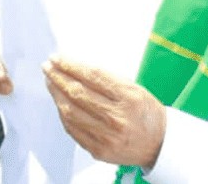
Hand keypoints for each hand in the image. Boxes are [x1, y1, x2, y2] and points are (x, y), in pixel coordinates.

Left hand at [42, 56, 165, 168]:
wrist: (159, 144)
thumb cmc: (145, 112)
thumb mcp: (132, 88)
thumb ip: (105, 78)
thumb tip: (73, 67)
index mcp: (128, 98)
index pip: (91, 76)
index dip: (70, 65)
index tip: (57, 58)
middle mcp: (117, 118)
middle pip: (77, 93)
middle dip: (58, 77)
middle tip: (48, 67)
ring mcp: (107, 137)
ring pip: (70, 111)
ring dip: (56, 93)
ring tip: (50, 81)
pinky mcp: (99, 150)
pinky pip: (72, 129)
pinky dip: (62, 113)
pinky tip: (59, 101)